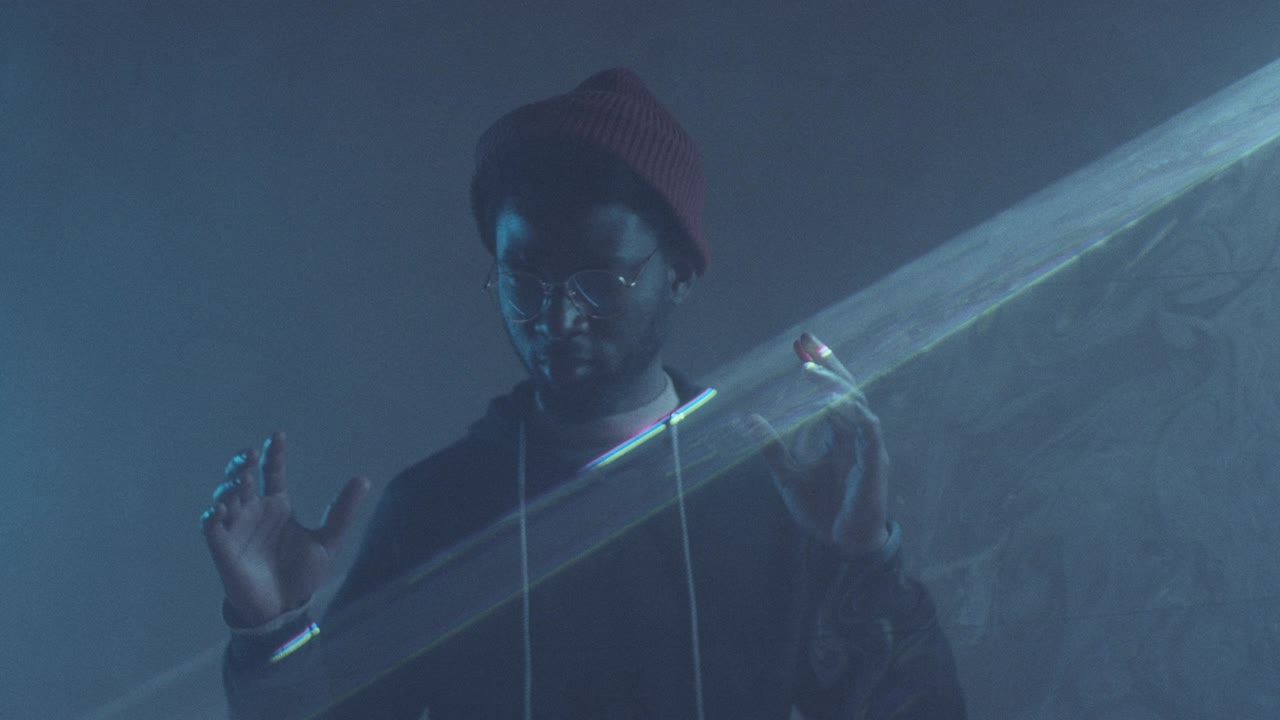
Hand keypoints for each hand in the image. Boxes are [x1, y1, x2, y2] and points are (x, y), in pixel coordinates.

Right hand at [201, 432, 370, 626]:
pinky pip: (211, 529)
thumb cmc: (303, 573)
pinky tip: (219, 508)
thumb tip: (364, 478)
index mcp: (278, 505)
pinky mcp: (223, 549)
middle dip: (242, 465)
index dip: (274, 453)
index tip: (278, 435)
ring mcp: (237, 529)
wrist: (286, 609)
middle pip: (242, 479)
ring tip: (239, 479)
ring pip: (225, 498)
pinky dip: (211, 517)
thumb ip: (343, 512)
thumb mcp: (329, 540)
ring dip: (228, 487)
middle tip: (249, 454)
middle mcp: (254, 512)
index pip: (272, 472)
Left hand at [749, 332, 888, 555]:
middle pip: (849, 391)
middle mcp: (857, 438)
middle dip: (830, 366)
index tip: (804, 346)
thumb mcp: (787, 475)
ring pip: (858, 407)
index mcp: (840, 438)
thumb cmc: (822, 509)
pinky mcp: (875, 466)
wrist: (842, 544)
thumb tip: (747, 419)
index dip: (823, 369)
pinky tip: (837, 404)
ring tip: (810, 373)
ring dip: (834, 388)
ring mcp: (869, 450)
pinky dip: (854, 416)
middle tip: (809, 344)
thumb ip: (771, 447)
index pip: (834, 394)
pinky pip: (869, 433)